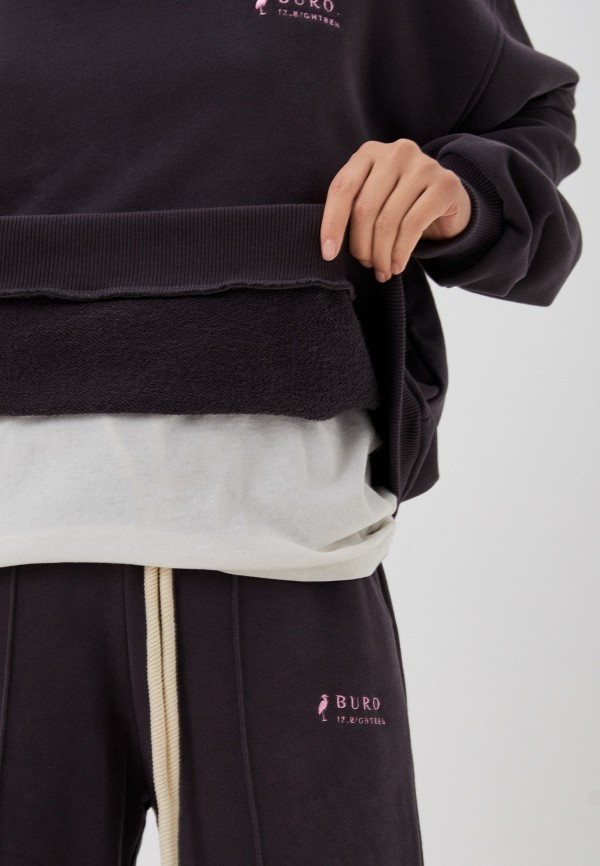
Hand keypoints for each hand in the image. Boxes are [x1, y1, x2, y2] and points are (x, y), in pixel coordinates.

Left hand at [320, 138, 471, 281]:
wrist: (447, 201)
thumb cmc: (401, 205)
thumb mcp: (373, 200)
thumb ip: (354, 210)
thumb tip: (331, 249)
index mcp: (369, 152)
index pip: (342, 188)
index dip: (332, 224)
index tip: (328, 254)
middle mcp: (396, 152)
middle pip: (365, 208)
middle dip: (361, 245)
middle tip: (365, 264)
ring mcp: (423, 165)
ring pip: (388, 220)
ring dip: (381, 254)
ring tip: (382, 270)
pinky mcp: (445, 184)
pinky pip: (412, 225)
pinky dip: (401, 252)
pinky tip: (397, 266)